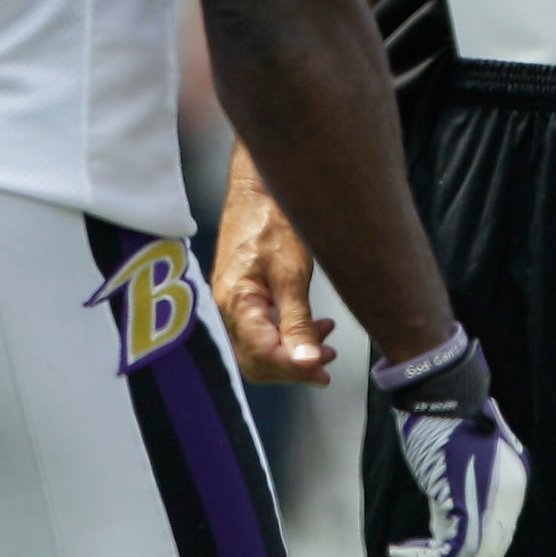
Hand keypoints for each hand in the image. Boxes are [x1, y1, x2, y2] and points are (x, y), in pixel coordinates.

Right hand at [212, 151, 336, 384]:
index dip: (294, 369)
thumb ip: (298, 321)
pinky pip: (261, 329)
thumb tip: (306, 362)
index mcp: (237, 302)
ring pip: (260, 348)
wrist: (259, 187)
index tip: (323, 369)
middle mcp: (228, 307)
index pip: (262, 356)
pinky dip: (287, 334)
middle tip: (327, 361)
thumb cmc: (272, 220)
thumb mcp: (292, 273)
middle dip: (294, 366)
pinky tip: (312, 325)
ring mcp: (233, 301)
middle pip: (257, 361)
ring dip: (294, 352)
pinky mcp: (242, 294)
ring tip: (326, 342)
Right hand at [377, 329, 526, 556]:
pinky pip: (458, 547)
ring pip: (477, 554)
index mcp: (514, 481)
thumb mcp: (453, 467)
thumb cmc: (443, 421)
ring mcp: (492, 496)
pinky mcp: (468, 497)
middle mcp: (509, 492)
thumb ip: (454, 499)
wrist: (439, 392)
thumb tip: (443, 533)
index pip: (500, 534)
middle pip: (493, 549)